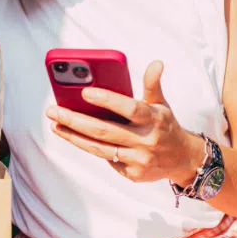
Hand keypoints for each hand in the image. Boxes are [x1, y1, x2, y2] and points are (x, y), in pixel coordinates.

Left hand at [46, 61, 201, 184]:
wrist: (182, 159)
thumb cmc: (165, 125)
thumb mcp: (162, 103)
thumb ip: (153, 84)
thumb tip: (156, 63)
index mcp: (153, 119)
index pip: (129, 108)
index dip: (107, 100)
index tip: (84, 92)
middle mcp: (145, 140)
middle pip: (104, 130)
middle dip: (75, 120)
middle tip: (53, 111)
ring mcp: (138, 160)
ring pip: (99, 148)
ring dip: (74, 137)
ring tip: (56, 125)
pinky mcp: (132, 174)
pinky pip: (107, 160)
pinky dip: (92, 148)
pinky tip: (77, 138)